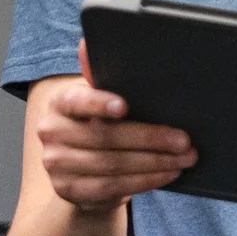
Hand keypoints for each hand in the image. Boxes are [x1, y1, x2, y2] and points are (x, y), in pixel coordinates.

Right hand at [36, 41, 194, 210]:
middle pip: (106, 137)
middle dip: (151, 138)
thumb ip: (101, 77)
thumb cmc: (100, 124)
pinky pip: (112, 187)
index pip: (78, 100)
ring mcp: (57, 164)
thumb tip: (88, 45)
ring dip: (155, 162)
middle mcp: (51, 132)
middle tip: (185, 140)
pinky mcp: (70, 190)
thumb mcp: (102, 100)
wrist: (82, 171)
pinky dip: (145, 181)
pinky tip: (167, 174)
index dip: (100, 104)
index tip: (125, 105)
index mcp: (60, 102)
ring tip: (185, 158)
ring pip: (113, 164)